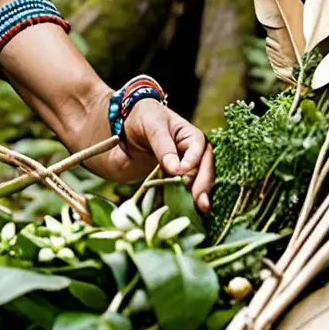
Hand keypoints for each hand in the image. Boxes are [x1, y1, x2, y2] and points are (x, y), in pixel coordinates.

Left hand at [89, 99, 213, 211]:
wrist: (124, 127)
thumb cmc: (142, 118)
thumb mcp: (151, 124)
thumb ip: (163, 145)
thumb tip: (176, 169)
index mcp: (191, 136)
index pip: (199, 150)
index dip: (192, 162)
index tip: (180, 172)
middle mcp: (193, 153)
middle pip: (204, 169)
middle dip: (203, 184)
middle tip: (201, 202)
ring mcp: (184, 168)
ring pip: (197, 182)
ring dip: (199, 196)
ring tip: (200, 210)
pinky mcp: (173, 180)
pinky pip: (183, 191)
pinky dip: (185, 200)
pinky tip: (187, 212)